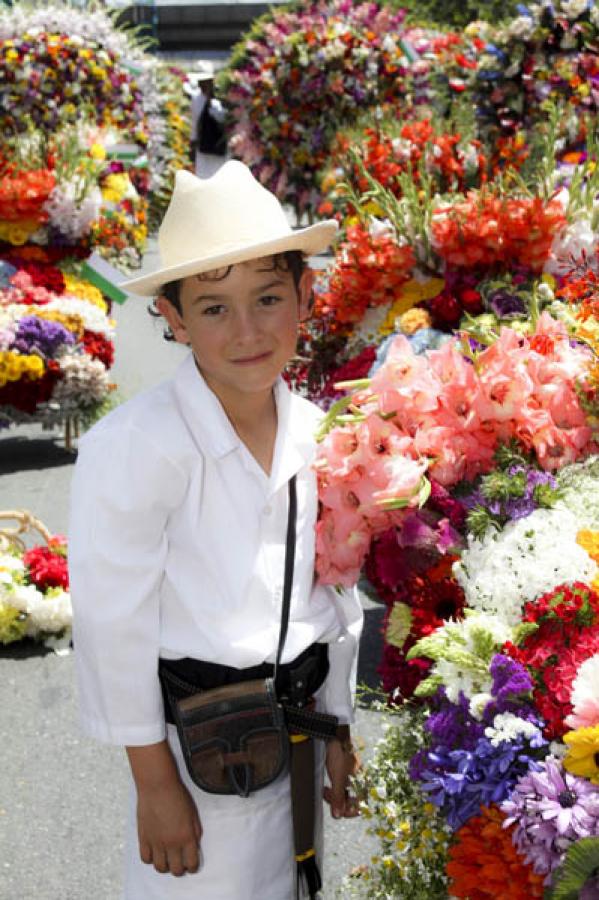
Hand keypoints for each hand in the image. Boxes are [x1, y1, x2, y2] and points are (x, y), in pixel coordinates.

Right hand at [126, 741, 201, 876]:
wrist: (158, 785)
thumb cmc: (177, 795)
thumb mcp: (193, 813)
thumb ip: (195, 832)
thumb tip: (194, 846)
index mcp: (187, 837)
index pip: (192, 864)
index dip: (193, 867)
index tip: (192, 864)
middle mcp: (172, 843)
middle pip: (176, 870)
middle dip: (180, 869)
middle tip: (180, 862)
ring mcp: (156, 842)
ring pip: (160, 868)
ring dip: (165, 866)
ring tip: (167, 858)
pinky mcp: (143, 838)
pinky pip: (145, 859)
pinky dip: (150, 859)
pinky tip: (155, 851)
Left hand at [323, 731, 360, 819]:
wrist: (334, 736)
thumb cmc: (339, 754)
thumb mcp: (337, 777)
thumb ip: (338, 797)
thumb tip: (337, 815)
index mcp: (362, 783)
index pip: (360, 807)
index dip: (348, 812)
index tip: (337, 811)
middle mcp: (359, 782)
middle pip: (350, 802)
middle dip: (337, 802)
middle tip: (327, 796)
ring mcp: (351, 779)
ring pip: (343, 796)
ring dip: (333, 797)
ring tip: (325, 791)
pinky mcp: (344, 775)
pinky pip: (339, 789)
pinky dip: (332, 791)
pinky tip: (326, 787)